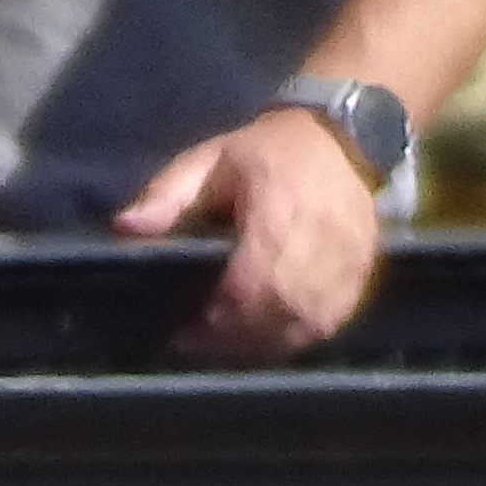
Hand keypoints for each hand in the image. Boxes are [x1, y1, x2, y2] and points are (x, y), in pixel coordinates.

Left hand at [113, 102, 381, 360]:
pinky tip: (265, 338)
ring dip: (262, 343)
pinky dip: (294, 339)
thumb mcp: (210, 159)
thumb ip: (167, 194)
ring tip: (227, 344)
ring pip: (302, 324)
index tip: (185, 331)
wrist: (341, 141)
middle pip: (276, 310)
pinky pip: (325, 324)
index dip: (218, 316)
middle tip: (200, 343)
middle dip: (234, 336)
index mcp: (277, 204)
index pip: (250, 281)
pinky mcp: (359, 276)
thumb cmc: (265, 152)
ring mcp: (346, 260)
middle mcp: (318, 236)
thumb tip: (125, 227)